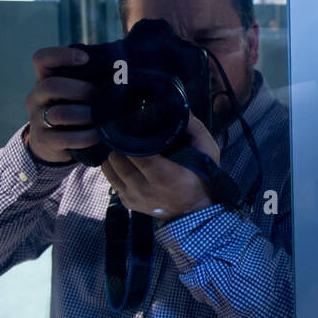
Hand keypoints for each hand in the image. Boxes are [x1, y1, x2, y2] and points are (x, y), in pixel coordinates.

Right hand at [24, 46, 98, 163]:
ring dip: (86, 114)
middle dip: (82, 90)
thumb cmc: (72, 108)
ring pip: (60, 113)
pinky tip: (97, 135)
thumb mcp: (75, 91)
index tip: (85, 58)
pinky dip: (86, 136)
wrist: (53, 143)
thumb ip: (89, 79)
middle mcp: (36, 97)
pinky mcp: (43, 140)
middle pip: (52, 86)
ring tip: (102, 117)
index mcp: (44, 79)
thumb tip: (121, 72)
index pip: (42, 59)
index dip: (61, 55)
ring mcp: (37, 119)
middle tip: (100, 95)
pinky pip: (65, 138)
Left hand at [99, 114, 221, 220]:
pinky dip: (116, 169)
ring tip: (127, 149)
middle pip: (116, 157)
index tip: (135, 125)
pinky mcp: (127, 203)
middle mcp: (143, 189)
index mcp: (163, 175)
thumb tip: (176, 104)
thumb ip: (194, 128)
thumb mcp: (208, 151)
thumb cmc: (203, 179)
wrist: (197, 213)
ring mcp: (133, 198)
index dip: (130, 135)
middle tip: (131, 137)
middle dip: (121, 144)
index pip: (132, 150)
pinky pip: (111, 180)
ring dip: (116, 156)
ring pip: (109, 167)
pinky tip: (128, 164)